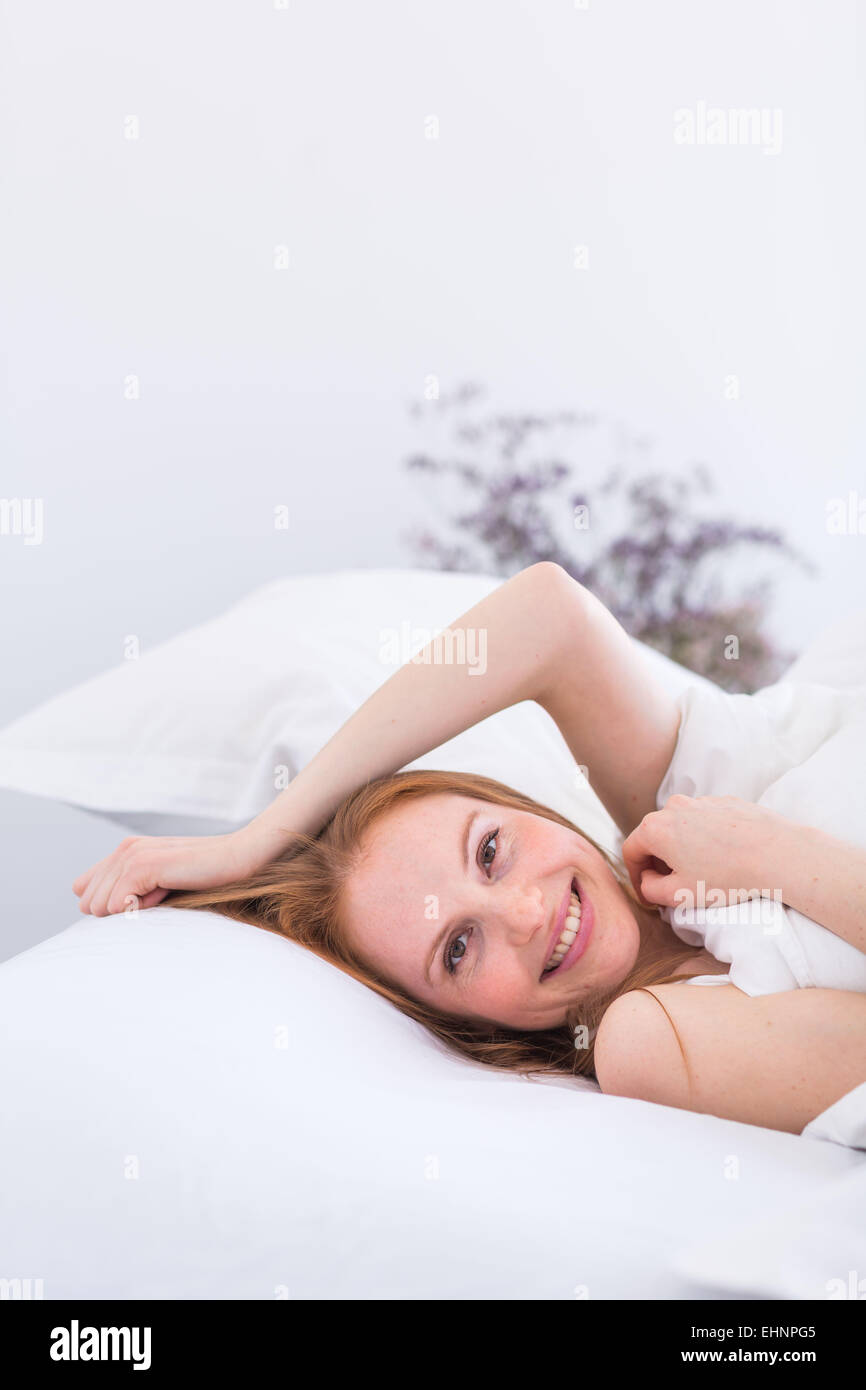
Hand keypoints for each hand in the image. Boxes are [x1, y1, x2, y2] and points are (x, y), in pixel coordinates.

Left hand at [72, 827, 273, 916]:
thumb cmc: (208, 875)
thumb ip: (133, 891)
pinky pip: (118, 903)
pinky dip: (138, 909)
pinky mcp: (145, 864)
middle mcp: (125, 849)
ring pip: (100, 904)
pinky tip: (164, 894)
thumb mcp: (163, 884)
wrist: (240, 857)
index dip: (110, 905)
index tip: (146, 900)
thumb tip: (100, 910)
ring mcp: (134, 854)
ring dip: (131, 910)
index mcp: (126, 851)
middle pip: (88, 901)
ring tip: (165, 893)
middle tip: (158, 896)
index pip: (84, 888)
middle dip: (118, 910)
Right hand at [620, 794, 789, 910]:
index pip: (630, 851)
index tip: (648, 894)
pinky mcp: (725, 801)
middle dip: (659, 862)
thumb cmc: (727, 877)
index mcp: (655, 828)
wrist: (776, 854)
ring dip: (683, 849)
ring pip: (680, 828)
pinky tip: (724, 858)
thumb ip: (650, 890)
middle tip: (674, 886)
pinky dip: (705, 838)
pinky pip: (704, 821)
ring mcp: (700, 801)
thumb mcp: (679, 895)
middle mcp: (673, 807)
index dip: (636, 876)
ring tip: (703, 872)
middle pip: (654, 837)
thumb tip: (648, 882)